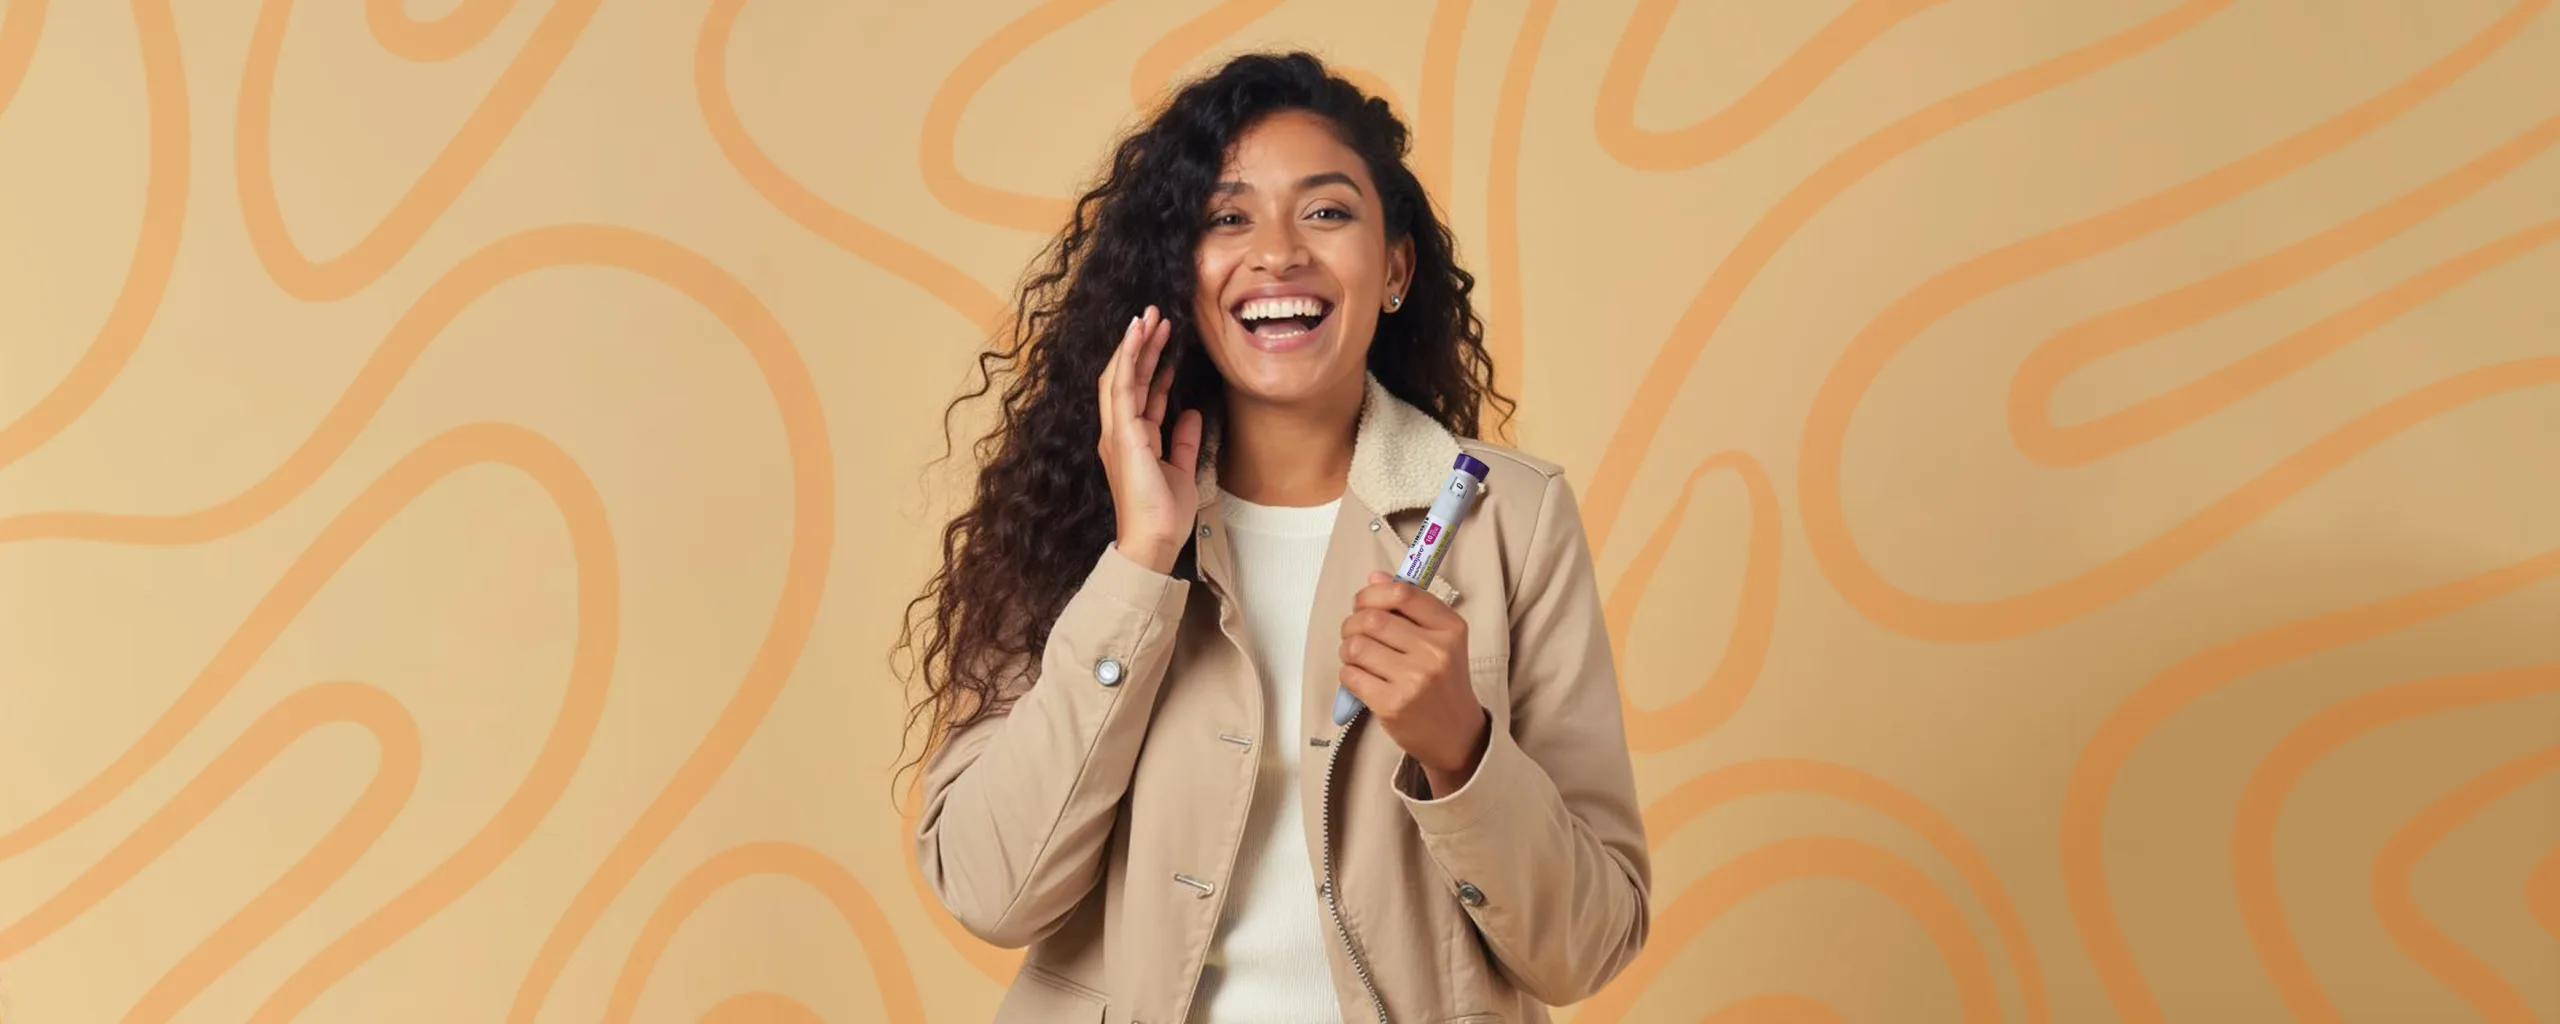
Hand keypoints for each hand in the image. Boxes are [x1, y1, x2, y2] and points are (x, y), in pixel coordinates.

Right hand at [1098, 305, 1202, 574]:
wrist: (1154, 540)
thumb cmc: (1164, 514)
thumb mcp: (1181, 469)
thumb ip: (1182, 440)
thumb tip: (1190, 412)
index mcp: (1134, 440)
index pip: (1143, 393)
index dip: (1154, 365)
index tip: (1166, 339)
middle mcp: (1120, 432)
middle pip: (1130, 378)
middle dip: (1142, 345)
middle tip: (1156, 315)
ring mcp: (1118, 431)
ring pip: (1122, 375)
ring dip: (1135, 343)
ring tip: (1149, 316)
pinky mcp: (1123, 433)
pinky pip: (1122, 386)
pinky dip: (1128, 357)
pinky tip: (1138, 335)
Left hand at [1339, 570, 1489, 795]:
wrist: (1456, 734)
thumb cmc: (1444, 682)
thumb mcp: (1442, 640)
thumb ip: (1411, 607)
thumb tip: (1374, 577)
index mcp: (1450, 629)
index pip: (1402, 593)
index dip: (1372, 593)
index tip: (1363, 602)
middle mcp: (1435, 652)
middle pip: (1372, 618)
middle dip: (1352, 623)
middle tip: (1354, 632)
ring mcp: (1413, 680)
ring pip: (1356, 646)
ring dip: (1347, 648)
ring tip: (1357, 656)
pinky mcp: (1392, 705)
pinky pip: (1350, 675)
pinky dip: (1348, 673)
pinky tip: (1361, 677)